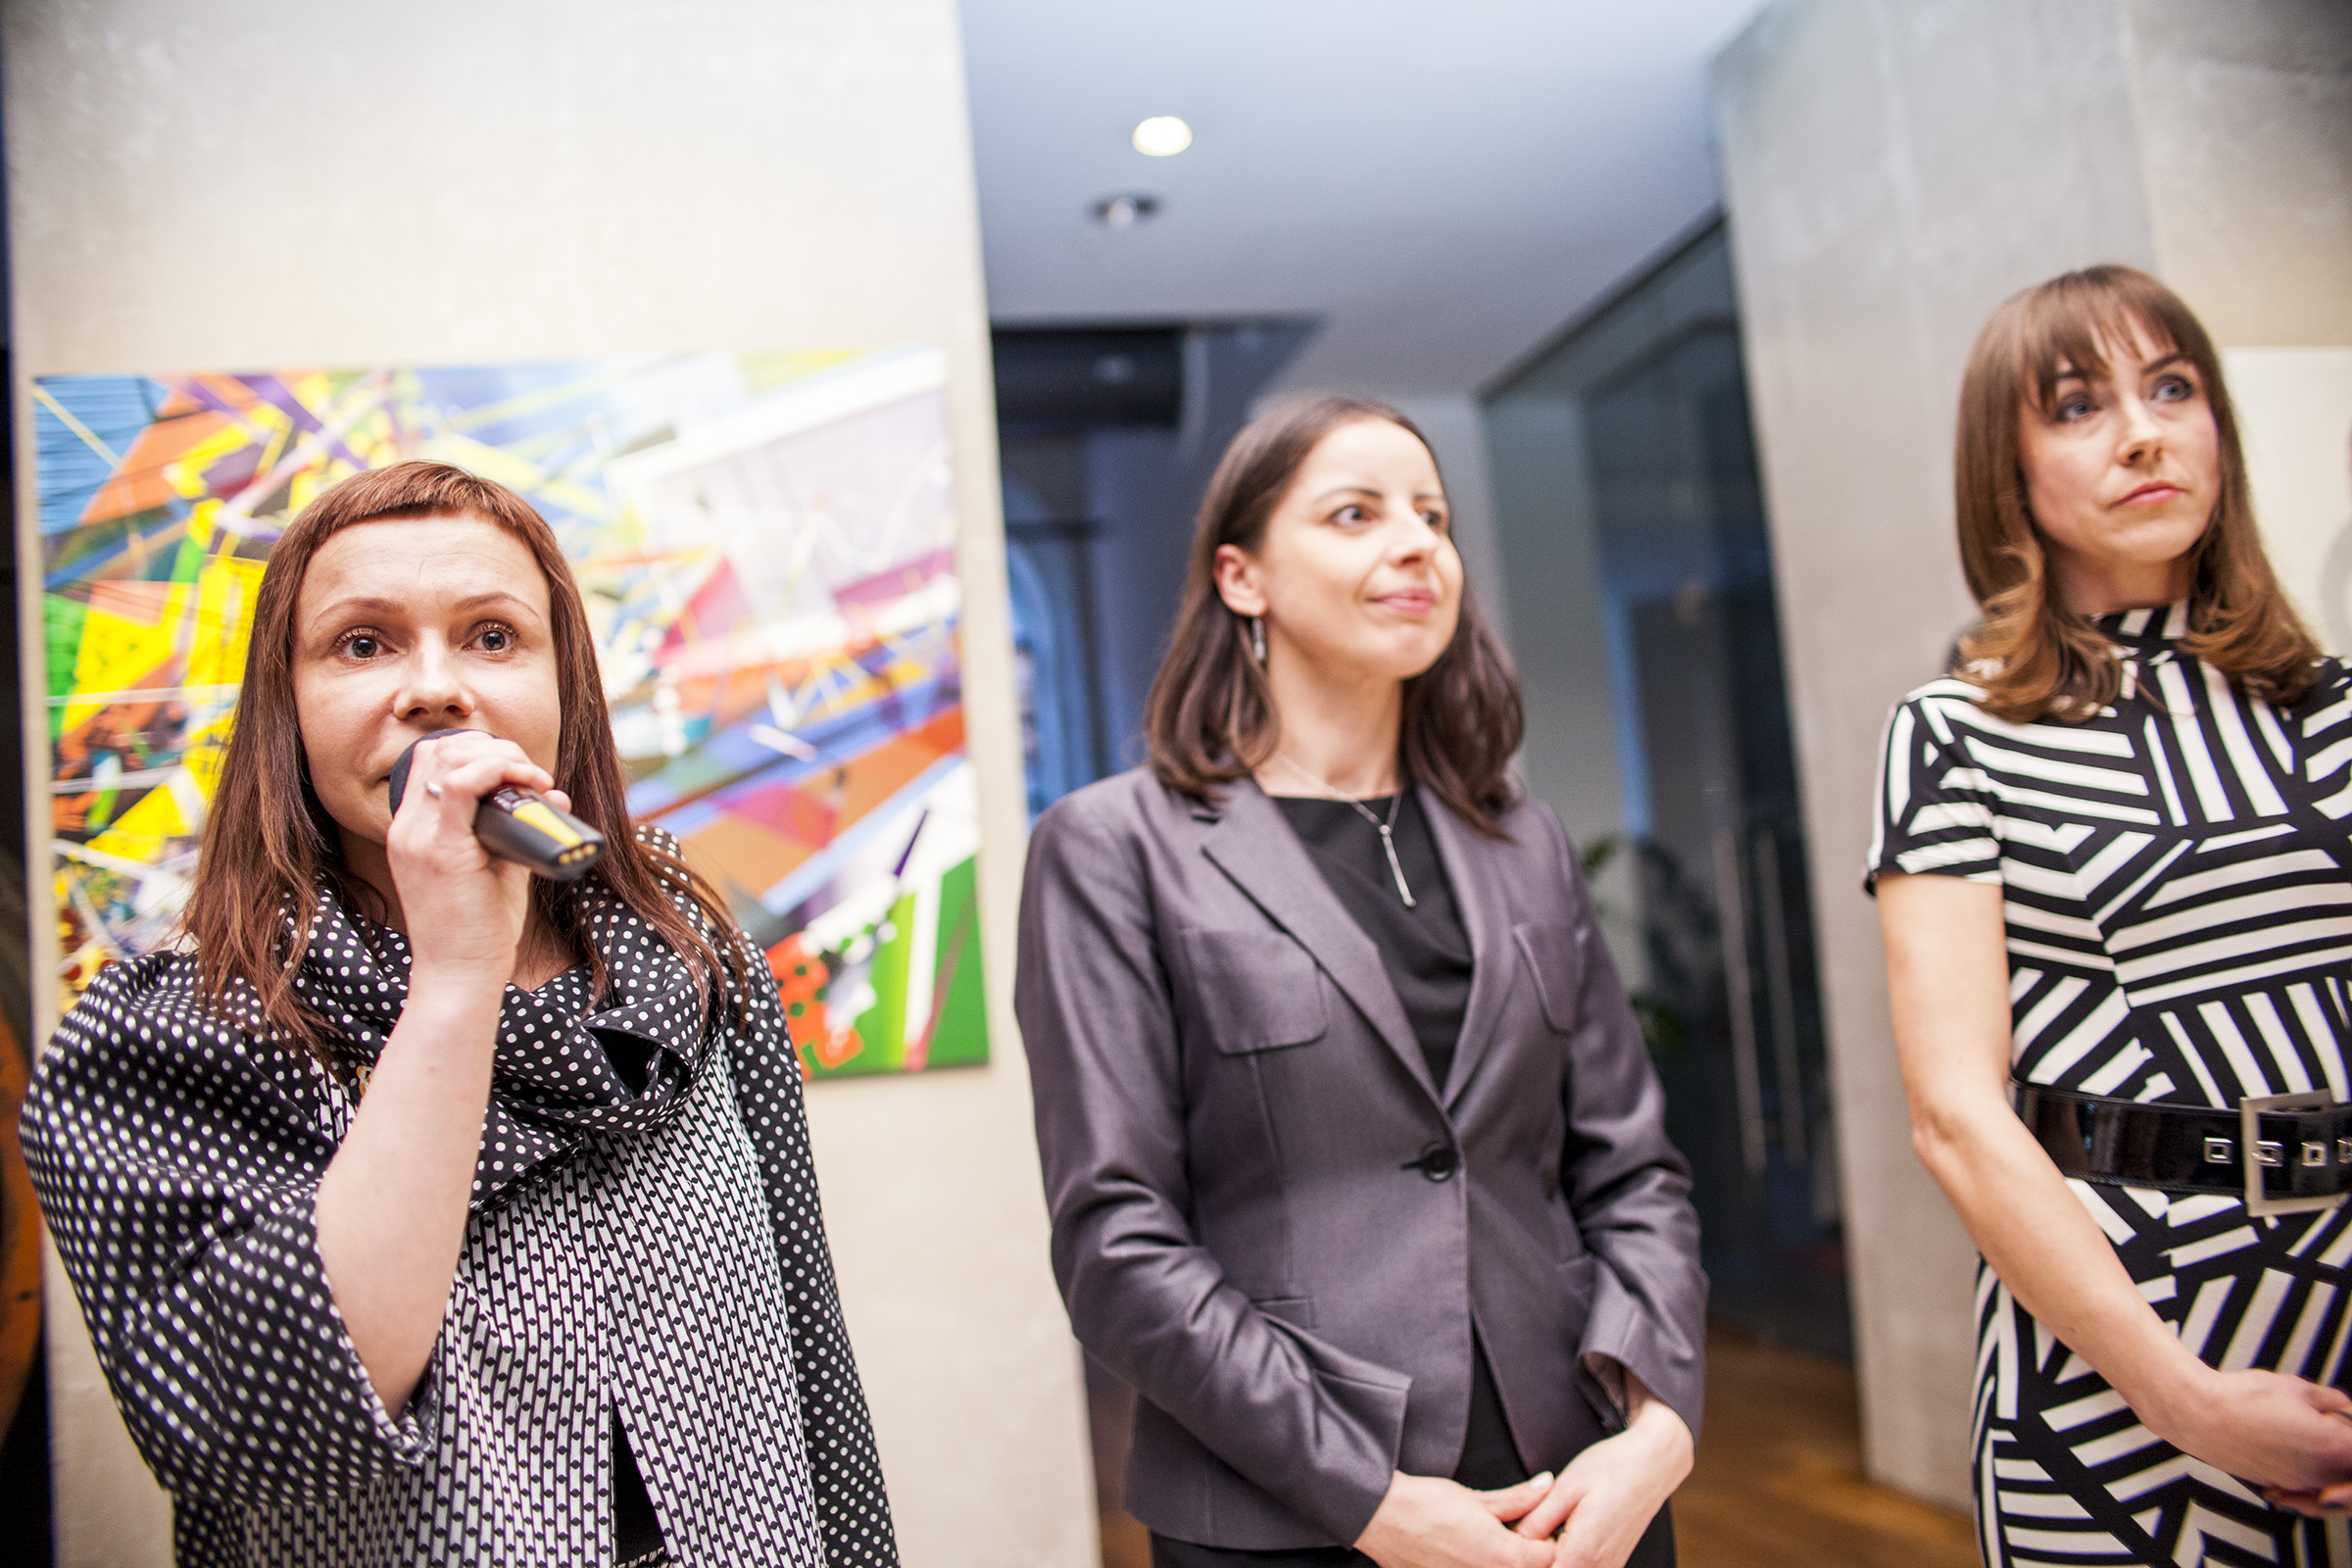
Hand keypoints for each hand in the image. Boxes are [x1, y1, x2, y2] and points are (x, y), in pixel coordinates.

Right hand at [385, 730, 561, 986]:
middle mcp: (408, 829)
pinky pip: (463, 786)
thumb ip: (515, 833)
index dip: (477, 749)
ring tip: (534, 779)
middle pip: (440, 750)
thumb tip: (554, 797)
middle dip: (493, 747)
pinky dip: (498, 770)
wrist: (459, 977)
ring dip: (502, 757)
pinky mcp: (443, 852)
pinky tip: (528, 781)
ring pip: (450, 759)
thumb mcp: (494, 871)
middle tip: (531, 773)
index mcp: (412, 831)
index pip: (431, 759)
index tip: (518, 769)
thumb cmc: (478, 931)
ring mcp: (419, 839)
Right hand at [1355, 1471, 1556, 1567]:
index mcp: (1505, 1558)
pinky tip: (1458, 1554)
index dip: (1542, 1538)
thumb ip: (1519, 1498)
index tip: (1528, 1528)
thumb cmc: (1424, 1504)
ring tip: (1477, 1544)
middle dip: (1522, 1553)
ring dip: (1495, 1561)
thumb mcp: (1477, 1498)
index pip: (1548, 1556)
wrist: (1380, 1517)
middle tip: (1505, 1534)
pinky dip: (1471, 1566)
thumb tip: (1546, 1485)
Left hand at [1513, 1395, 1690, 1566]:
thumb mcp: (1564, 1488)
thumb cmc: (1610, 1468)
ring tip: (1545, 1525)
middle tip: (1529, 1524)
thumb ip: (1536, 1522)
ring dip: (1549, 1556)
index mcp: (1584, 1552)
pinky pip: (1582, 1567)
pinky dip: (1565, 1555)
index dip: (1522, 1558)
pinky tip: (1559, 1532)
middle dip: (1535, 1556)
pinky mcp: (1612, 1563)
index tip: (1513, 1538)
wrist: (1653, 1463)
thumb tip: (1511, 1542)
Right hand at [2138, 1365, 2351, 1498]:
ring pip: (2329, 1477)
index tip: (2343, 1415)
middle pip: (2348, 1469)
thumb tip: (2340, 1404)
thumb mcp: (2295, 1386)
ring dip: (2326, 1457)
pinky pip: (2303, 1480)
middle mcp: (2317, 1472)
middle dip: (2342, 1446)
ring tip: (2305, 1429)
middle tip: (2327, 1421)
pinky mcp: (2275, 1483)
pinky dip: (2303, 1464)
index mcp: (2332, 1446)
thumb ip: (2330, 1399)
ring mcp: (2296, 1482)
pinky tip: (2285, 1440)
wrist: (2196, 1414)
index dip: (2351, 1426)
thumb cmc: (2240, 1399)